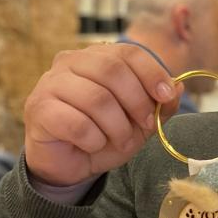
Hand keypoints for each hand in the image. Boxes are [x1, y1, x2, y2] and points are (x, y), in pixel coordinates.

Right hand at [24, 43, 180, 185]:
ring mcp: (50, 83)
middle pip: (112, 71)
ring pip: (96, 99)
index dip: (152, 73)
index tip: (165, 96)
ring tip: (119, 141)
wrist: (69, 164)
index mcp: (96, 57)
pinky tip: (92, 145)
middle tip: (145, 125)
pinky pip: (77, 123)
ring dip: (117, 127)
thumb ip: (159, 105)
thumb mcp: (139, 122)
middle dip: (137, 102)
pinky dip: (93, 140)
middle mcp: (70, 62)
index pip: (128, 52)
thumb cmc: (103, 135)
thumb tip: (178, 87)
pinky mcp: (39, 109)